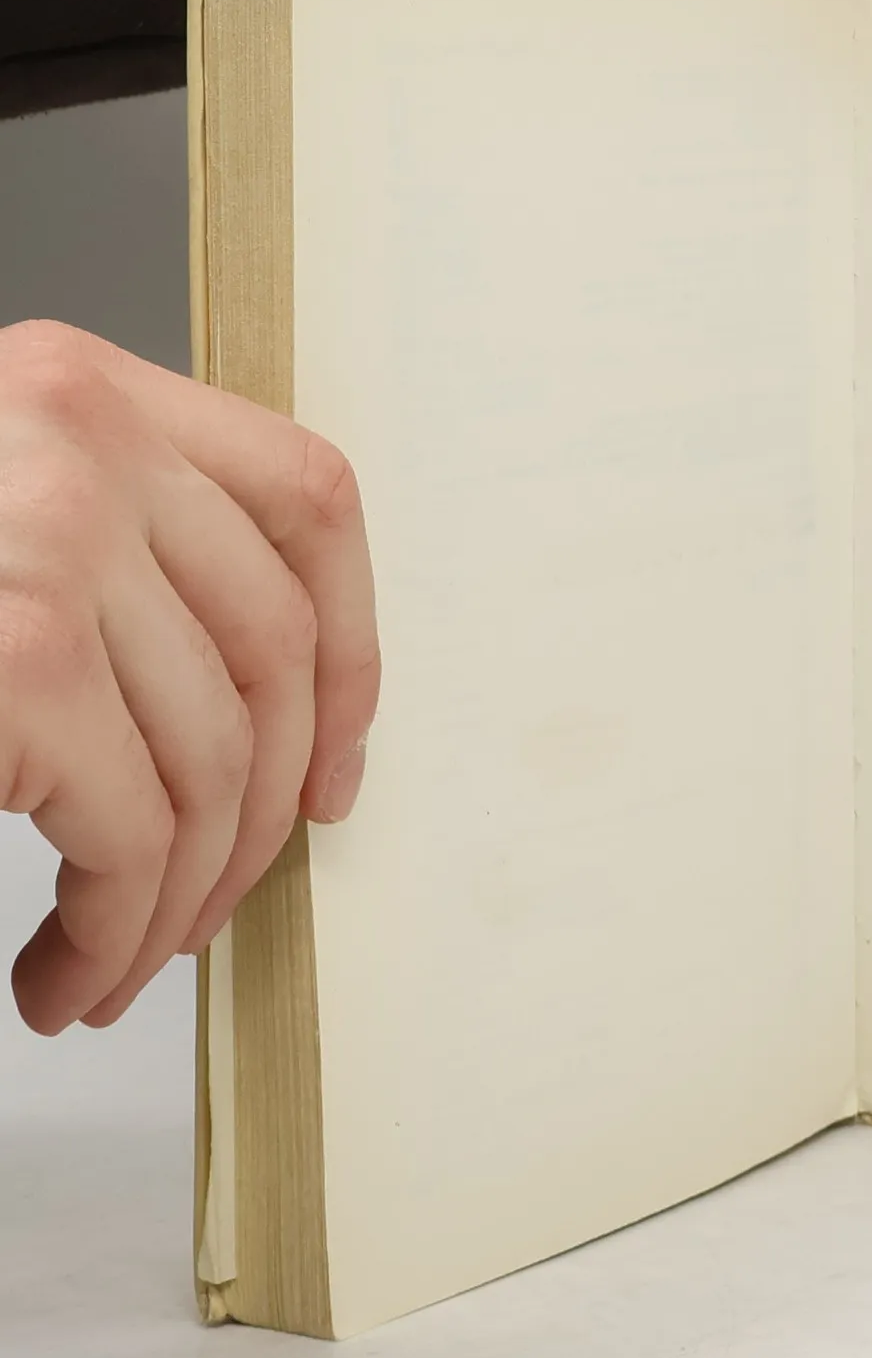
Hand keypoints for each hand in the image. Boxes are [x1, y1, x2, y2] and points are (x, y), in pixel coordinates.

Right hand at [0, 322, 379, 1033]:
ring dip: (177, 897)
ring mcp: (49, 539)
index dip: (352, 651)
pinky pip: (133, 831)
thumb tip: (278, 720)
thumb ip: (112, 559)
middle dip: (258, 815)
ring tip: (115, 960)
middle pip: (277, 655)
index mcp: (83, 387)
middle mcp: (81, 437)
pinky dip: (113, 929)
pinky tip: (63, 969)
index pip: (310, 501)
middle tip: (201, 904)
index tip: (337, 766)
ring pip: (217, 759)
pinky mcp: (14, 656)